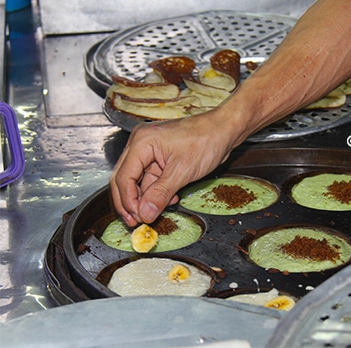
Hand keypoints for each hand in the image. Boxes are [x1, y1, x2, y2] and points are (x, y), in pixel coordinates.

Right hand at [110, 111, 235, 226]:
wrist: (224, 130)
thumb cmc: (206, 140)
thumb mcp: (183, 171)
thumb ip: (161, 194)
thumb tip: (145, 213)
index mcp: (142, 142)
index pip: (123, 176)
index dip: (128, 200)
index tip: (137, 218)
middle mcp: (141, 144)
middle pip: (125, 178)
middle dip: (131, 202)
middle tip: (136, 222)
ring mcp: (150, 151)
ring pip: (138, 181)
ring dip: (146, 199)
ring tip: (154, 213)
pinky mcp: (161, 158)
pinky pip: (152, 178)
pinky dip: (157, 192)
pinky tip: (169, 200)